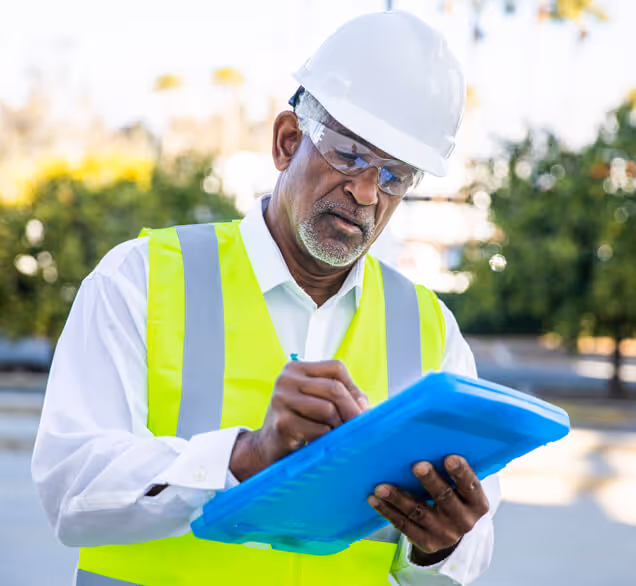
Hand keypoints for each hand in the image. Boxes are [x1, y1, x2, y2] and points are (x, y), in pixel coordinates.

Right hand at [230, 360, 368, 480]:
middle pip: (334, 388)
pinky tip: (319, 441)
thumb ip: (344, 397)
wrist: (268, 447)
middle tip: (359, 425)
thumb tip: (364, 406)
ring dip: (338, 426)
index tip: (359, 408)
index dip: (352, 388)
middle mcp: (286, 379)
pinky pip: (319, 429)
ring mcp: (281, 399)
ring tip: (335, 434)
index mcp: (296, 368)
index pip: (336, 368)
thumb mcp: (320, 402)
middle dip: (352, 409)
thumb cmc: (300, 422)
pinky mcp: (282, 423)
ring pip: (328, 409)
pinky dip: (326, 438)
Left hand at [368, 455, 488, 563]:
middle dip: (430, 481)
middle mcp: (464, 520)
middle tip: (417, 466)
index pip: (470, 486)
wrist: (450, 531)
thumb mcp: (460, 487)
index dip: (461, 472)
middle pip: (444, 497)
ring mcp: (444, 534)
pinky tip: (374, 499)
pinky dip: (387, 511)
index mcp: (477, 503)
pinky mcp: (426, 542)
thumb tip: (431, 436)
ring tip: (381, 487)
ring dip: (398, 498)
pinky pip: (403, 525)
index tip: (450, 457)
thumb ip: (451, 468)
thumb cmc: (452, 495)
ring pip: (418, 512)